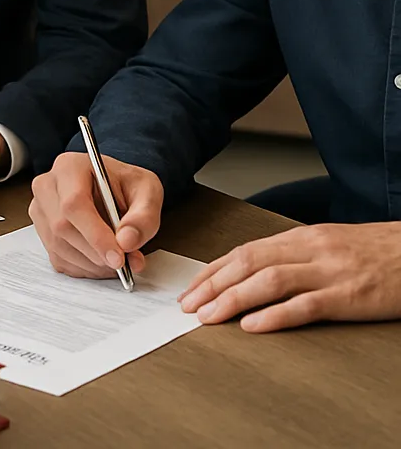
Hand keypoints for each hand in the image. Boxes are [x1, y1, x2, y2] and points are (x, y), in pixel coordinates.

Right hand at [29, 151, 163, 278]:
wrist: (113, 188)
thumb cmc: (126, 185)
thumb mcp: (147, 192)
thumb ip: (143, 217)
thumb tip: (126, 242)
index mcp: (69, 167)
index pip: (74, 204)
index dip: (95, 235)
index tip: (118, 257)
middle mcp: (47, 186)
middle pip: (62, 227)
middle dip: (96, 253)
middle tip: (124, 262)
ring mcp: (40, 209)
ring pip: (59, 246)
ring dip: (92, 264)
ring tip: (116, 261)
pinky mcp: (42, 231)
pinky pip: (58, 259)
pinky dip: (84, 268)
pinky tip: (101, 260)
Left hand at [178, 222, 400, 332]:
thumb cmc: (374, 251)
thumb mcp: (328, 244)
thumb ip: (293, 255)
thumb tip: (253, 272)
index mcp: (301, 237)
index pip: (244, 251)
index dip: (214, 270)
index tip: (192, 288)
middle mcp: (310, 249)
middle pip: (248, 263)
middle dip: (212, 285)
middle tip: (188, 305)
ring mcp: (329, 272)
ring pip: (269, 282)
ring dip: (233, 299)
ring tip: (208, 317)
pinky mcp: (350, 296)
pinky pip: (306, 306)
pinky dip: (275, 316)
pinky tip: (252, 326)